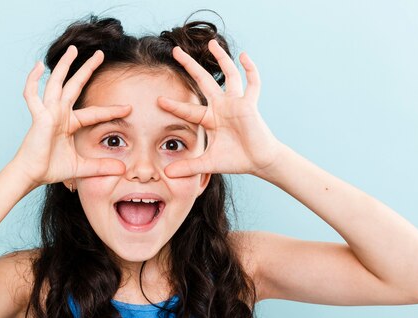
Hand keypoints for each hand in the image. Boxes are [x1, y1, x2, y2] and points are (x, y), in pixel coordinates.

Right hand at [11, 45, 131, 185]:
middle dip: (87, 69)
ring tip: (73, 50)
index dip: (111, 110)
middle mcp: (59, 113)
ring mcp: (48, 113)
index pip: (94, 113)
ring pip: (57, 83)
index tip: (128, 108)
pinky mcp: (39, 117)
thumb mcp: (82, 167)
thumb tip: (122, 169)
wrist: (32, 174)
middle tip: (100, 54)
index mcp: (69, 123)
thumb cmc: (51, 169)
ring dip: (64, 65)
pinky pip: (32, 94)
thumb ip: (101, 167)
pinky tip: (37, 66)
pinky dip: (33, 80)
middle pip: (75, 85)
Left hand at [157, 39, 282, 177]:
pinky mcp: (249, 105)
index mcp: (210, 118)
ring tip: (212, 42)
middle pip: (202, 81)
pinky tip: (244, 56)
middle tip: (175, 51)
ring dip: (221, 58)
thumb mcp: (208, 164)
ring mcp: (236, 103)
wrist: (258, 162)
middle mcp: (222, 106)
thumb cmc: (236, 160)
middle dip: (189, 66)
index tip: (159, 100)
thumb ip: (188, 167)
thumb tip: (167, 175)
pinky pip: (252, 84)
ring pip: (228, 75)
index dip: (174, 105)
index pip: (188, 109)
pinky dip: (250, 69)